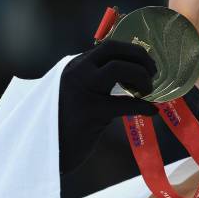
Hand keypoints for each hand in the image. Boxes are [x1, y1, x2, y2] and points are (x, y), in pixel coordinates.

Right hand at [58, 39, 157, 174]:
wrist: (45, 151)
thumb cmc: (67, 124)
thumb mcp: (80, 95)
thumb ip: (99, 82)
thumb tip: (136, 75)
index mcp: (76, 66)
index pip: (109, 46)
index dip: (133, 51)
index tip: (147, 64)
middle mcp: (78, 72)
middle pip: (114, 50)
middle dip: (140, 58)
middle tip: (153, 74)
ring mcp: (83, 90)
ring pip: (119, 68)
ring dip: (142, 77)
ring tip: (148, 92)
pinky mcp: (90, 112)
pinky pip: (125, 103)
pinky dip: (143, 106)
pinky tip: (152, 112)